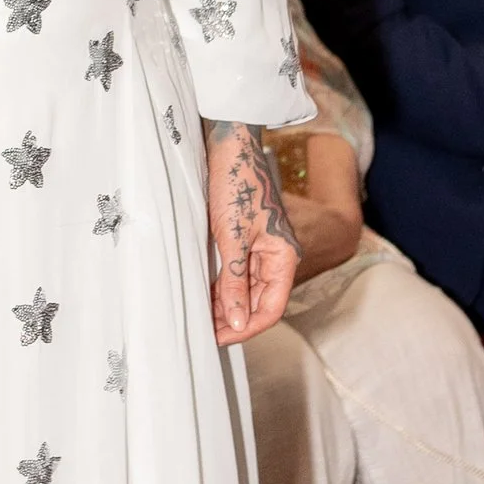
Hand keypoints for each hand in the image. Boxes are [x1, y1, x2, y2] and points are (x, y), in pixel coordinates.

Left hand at [206, 121, 300, 344]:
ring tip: (199, 316)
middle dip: (232, 319)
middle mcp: (277, 256)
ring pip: (246, 289)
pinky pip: (237, 273)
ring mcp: (261, 247)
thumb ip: (235, 281)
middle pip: (259, 302)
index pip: (271, 308)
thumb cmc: (235, 184)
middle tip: (202, 330)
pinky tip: (203, 294)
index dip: (246, 328)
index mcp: (284, 256)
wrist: (229, 145)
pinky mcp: (245, 239)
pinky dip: (221, 286)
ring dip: (224, 305)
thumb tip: (236, 321)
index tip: (218, 338)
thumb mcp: (231, 237)